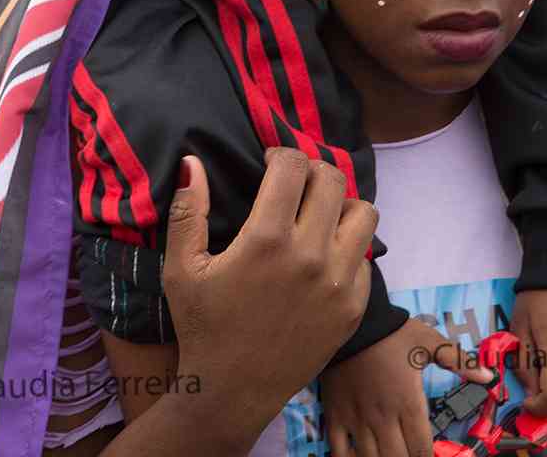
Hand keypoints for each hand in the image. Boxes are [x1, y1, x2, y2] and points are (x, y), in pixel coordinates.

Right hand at [163, 147, 377, 444]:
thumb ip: (187, 211)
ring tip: (317, 215)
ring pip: (363, 213)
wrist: (232, 392)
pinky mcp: (353, 307)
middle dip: (311, 172)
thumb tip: (191, 161)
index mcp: (267, 239)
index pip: (293, 166)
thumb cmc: (203, 326)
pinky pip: (365, 256)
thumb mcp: (181, 268)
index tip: (271, 162)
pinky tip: (323, 255)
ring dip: (340, 205)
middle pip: (331, 180)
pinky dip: (348, 246)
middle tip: (294, 184)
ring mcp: (337, 282)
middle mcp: (310, 256)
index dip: (281, 153)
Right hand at [321, 315, 493, 456]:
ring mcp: (357, 419)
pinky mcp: (336, 414)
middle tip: (412, 455)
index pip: (422, 450)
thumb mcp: (430, 341)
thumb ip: (460, 361)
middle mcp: (383, 418)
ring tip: (390, 455)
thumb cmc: (393, 332)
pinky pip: (339, 450)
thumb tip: (489, 377)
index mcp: (408, 403)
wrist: (355, 320)